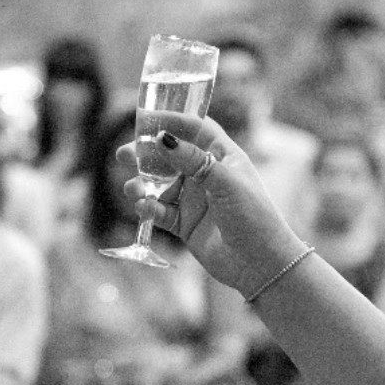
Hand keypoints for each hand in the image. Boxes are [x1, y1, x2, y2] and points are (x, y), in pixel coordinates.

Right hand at [119, 114, 304, 298]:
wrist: (260, 264)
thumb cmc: (253, 216)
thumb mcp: (224, 182)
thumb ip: (192, 160)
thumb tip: (163, 138)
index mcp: (222, 157)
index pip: (196, 129)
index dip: (173, 120)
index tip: (147, 119)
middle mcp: (205, 175)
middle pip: (169, 156)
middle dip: (145, 155)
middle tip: (124, 154)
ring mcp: (193, 200)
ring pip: (159, 185)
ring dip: (142, 185)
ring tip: (133, 190)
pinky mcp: (184, 224)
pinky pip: (160, 211)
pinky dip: (149, 209)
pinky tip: (144, 209)